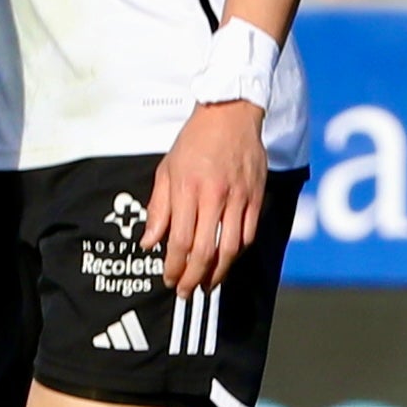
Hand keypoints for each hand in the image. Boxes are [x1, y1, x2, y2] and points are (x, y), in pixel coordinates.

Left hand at [145, 101, 266, 292]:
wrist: (230, 113)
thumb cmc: (194, 141)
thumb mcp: (166, 170)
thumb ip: (159, 208)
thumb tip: (149, 242)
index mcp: (187, 189)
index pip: (179, 240)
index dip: (174, 266)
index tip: (169, 279)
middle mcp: (214, 196)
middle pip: (205, 250)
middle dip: (194, 277)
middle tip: (186, 292)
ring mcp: (239, 197)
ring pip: (231, 248)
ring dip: (218, 273)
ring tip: (207, 285)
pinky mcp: (256, 196)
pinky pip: (249, 234)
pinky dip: (238, 253)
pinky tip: (227, 262)